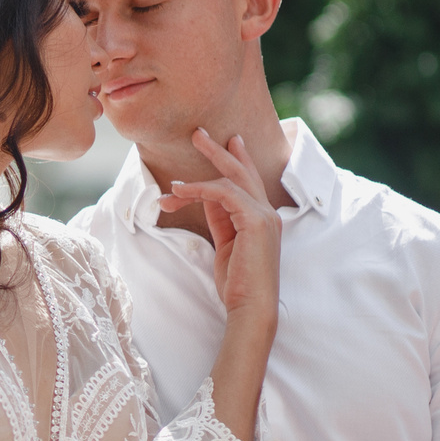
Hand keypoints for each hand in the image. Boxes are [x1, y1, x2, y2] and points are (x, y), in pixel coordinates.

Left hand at [160, 129, 279, 326]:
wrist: (250, 306)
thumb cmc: (238, 283)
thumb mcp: (225, 245)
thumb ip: (219, 219)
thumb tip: (203, 198)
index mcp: (261, 219)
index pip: (247, 183)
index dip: (235, 161)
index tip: (226, 143)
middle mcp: (267, 213)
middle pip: (242, 172)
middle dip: (219, 151)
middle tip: (198, 133)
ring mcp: (265, 216)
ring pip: (230, 181)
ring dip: (196, 177)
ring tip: (172, 180)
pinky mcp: (256, 221)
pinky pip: (223, 194)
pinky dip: (199, 190)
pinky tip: (179, 192)